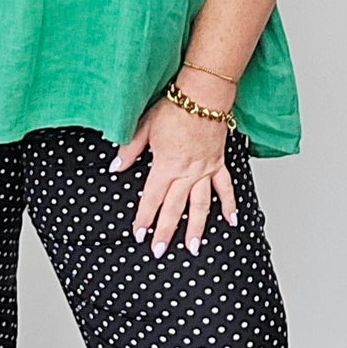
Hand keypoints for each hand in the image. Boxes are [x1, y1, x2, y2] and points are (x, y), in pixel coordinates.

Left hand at [110, 91, 237, 257]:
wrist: (203, 96)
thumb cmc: (174, 108)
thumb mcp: (144, 127)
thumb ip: (129, 150)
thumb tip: (115, 167)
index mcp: (166, 165)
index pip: (151, 198)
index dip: (144, 218)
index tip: (138, 234)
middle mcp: (187, 173)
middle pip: (174, 208)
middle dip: (166, 232)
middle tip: (159, 251)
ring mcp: (205, 170)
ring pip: (201, 205)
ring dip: (197, 228)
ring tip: (193, 247)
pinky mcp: (218, 164)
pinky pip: (225, 188)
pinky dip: (229, 204)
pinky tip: (231, 220)